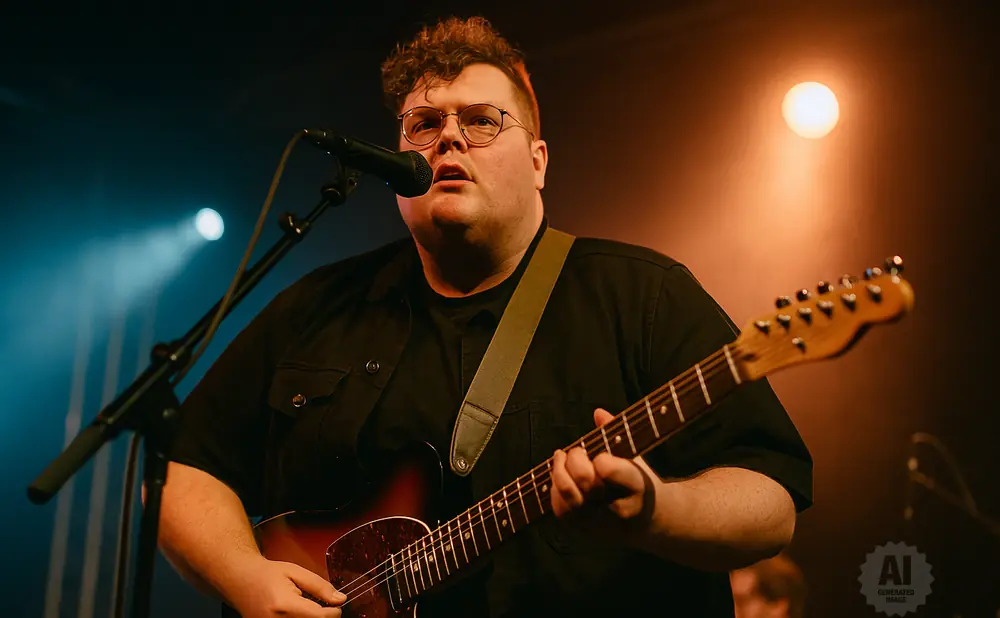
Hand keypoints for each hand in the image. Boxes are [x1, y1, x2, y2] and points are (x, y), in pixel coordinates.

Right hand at [226, 557, 345, 617]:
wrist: (240, 581)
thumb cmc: (267, 574)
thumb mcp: (296, 572)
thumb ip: (319, 586)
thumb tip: (340, 599)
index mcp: (285, 605)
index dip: (334, 612)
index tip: (335, 604)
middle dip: (323, 617)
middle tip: (323, 606)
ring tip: (306, 608)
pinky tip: (298, 614)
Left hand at [550, 408, 656, 540]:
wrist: (649, 522)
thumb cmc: (639, 482)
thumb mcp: (637, 457)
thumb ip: (618, 433)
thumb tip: (598, 413)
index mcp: (636, 486)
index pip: (606, 468)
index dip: (599, 457)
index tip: (602, 454)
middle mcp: (617, 508)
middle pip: (583, 479)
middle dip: (575, 458)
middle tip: (578, 451)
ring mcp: (598, 522)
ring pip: (567, 494)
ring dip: (559, 471)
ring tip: (561, 459)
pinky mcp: (584, 531)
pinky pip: (559, 509)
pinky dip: (555, 490)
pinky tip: (560, 478)